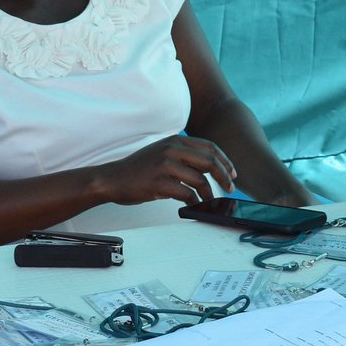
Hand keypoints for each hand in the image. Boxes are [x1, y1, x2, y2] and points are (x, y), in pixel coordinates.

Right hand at [104, 135, 236, 206]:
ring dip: (209, 193)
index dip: (225, 160)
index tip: (232, 173)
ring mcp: (165, 165)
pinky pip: (186, 193)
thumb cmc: (139, 169)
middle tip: (230, 187)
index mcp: (176, 140)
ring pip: (200, 179)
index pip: (210, 146)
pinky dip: (194, 201)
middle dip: (224, 176)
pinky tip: (195, 205)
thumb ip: (184, 155)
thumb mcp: (163, 152)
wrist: (113, 178)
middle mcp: (172, 149)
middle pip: (209, 161)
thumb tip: (209, 168)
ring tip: (210, 201)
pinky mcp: (159, 182)